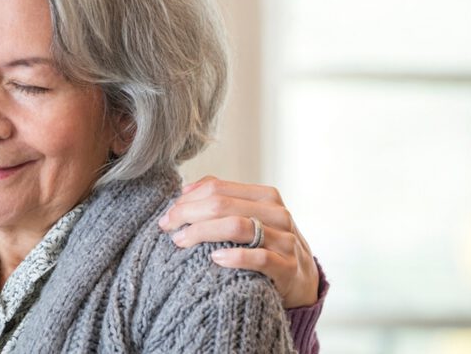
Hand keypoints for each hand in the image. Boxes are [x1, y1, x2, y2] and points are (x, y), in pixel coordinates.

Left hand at [158, 176, 318, 308]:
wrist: (303, 281)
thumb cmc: (268, 246)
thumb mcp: (251, 217)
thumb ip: (223, 199)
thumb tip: (185, 188)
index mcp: (265, 196)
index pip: (218, 188)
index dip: (188, 200)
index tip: (168, 215)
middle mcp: (277, 214)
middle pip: (222, 205)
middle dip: (188, 214)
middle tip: (167, 228)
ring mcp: (285, 240)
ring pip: (237, 226)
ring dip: (202, 232)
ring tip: (181, 241)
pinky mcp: (288, 267)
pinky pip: (259, 258)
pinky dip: (234, 256)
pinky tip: (214, 258)